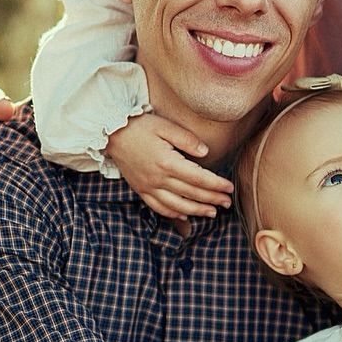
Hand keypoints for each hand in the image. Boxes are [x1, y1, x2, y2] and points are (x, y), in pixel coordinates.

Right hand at [106, 113, 234, 219]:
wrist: (111, 134)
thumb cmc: (140, 126)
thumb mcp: (166, 126)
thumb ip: (187, 139)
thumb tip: (205, 153)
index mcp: (167, 162)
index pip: (198, 177)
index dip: (216, 185)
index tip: (230, 188)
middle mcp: (158, 178)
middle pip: (191, 193)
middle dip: (212, 199)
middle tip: (227, 203)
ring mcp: (148, 187)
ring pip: (177, 205)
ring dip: (196, 211)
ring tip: (212, 213)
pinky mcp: (140, 190)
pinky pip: (159, 207)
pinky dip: (174, 213)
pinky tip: (186, 215)